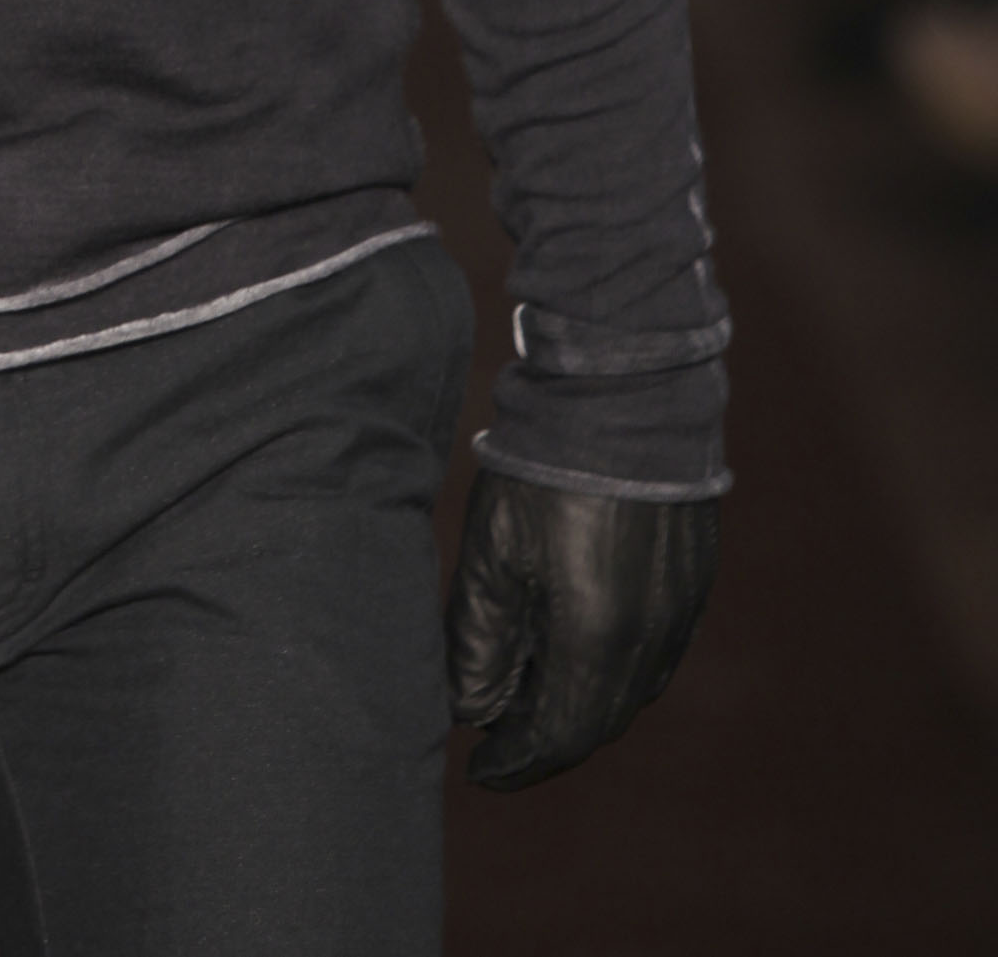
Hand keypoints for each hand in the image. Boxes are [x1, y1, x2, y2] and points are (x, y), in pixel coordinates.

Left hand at [446, 466, 717, 788]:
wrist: (623, 395)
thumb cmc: (545, 469)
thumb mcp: (492, 552)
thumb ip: (477, 641)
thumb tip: (470, 707)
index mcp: (596, 639)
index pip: (555, 737)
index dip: (514, 761)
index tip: (478, 769)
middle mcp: (651, 640)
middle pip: (598, 723)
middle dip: (546, 738)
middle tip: (500, 735)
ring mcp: (681, 612)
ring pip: (631, 691)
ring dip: (583, 705)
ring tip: (532, 690)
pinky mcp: (693, 583)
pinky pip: (655, 653)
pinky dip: (614, 668)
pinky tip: (578, 645)